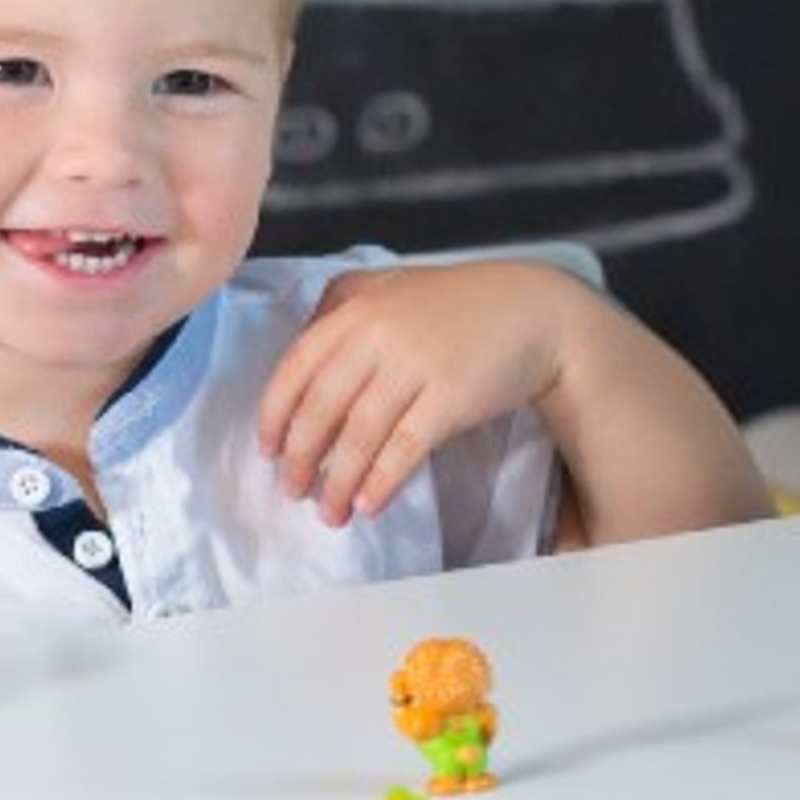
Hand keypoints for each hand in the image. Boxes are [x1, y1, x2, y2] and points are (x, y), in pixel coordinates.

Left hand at [256, 261, 587, 525]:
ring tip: (329, 511)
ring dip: (338, 481)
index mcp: (356, 308)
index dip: (276, 415)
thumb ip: (340, 309)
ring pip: (360, 434)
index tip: (268, 450)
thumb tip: (299, 360)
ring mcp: (416, 365)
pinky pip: (404, 447)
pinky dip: (381, 480)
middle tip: (293, 490)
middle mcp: (379, 334)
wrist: (531, 311)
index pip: (296, 367)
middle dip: (301, 457)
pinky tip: (369, 502)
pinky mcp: (451, 396)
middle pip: (322, 407)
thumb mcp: (390, 288)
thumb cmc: (456, 304)